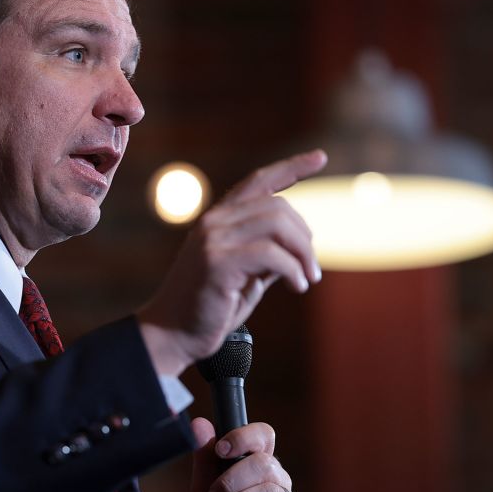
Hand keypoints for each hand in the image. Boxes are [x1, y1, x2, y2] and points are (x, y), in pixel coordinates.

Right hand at [138, 150, 325, 375]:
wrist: (172, 334)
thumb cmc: (211, 306)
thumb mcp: (246, 273)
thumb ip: (268, 253)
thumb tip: (302, 243)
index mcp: (219, 219)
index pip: (259, 181)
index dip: (291, 167)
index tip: (320, 157)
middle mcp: (214, 221)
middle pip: (277, 206)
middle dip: (305, 237)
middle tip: (312, 270)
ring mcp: (212, 238)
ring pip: (277, 225)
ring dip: (303, 254)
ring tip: (308, 279)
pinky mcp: (216, 261)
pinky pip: (270, 255)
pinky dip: (293, 271)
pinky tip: (297, 287)